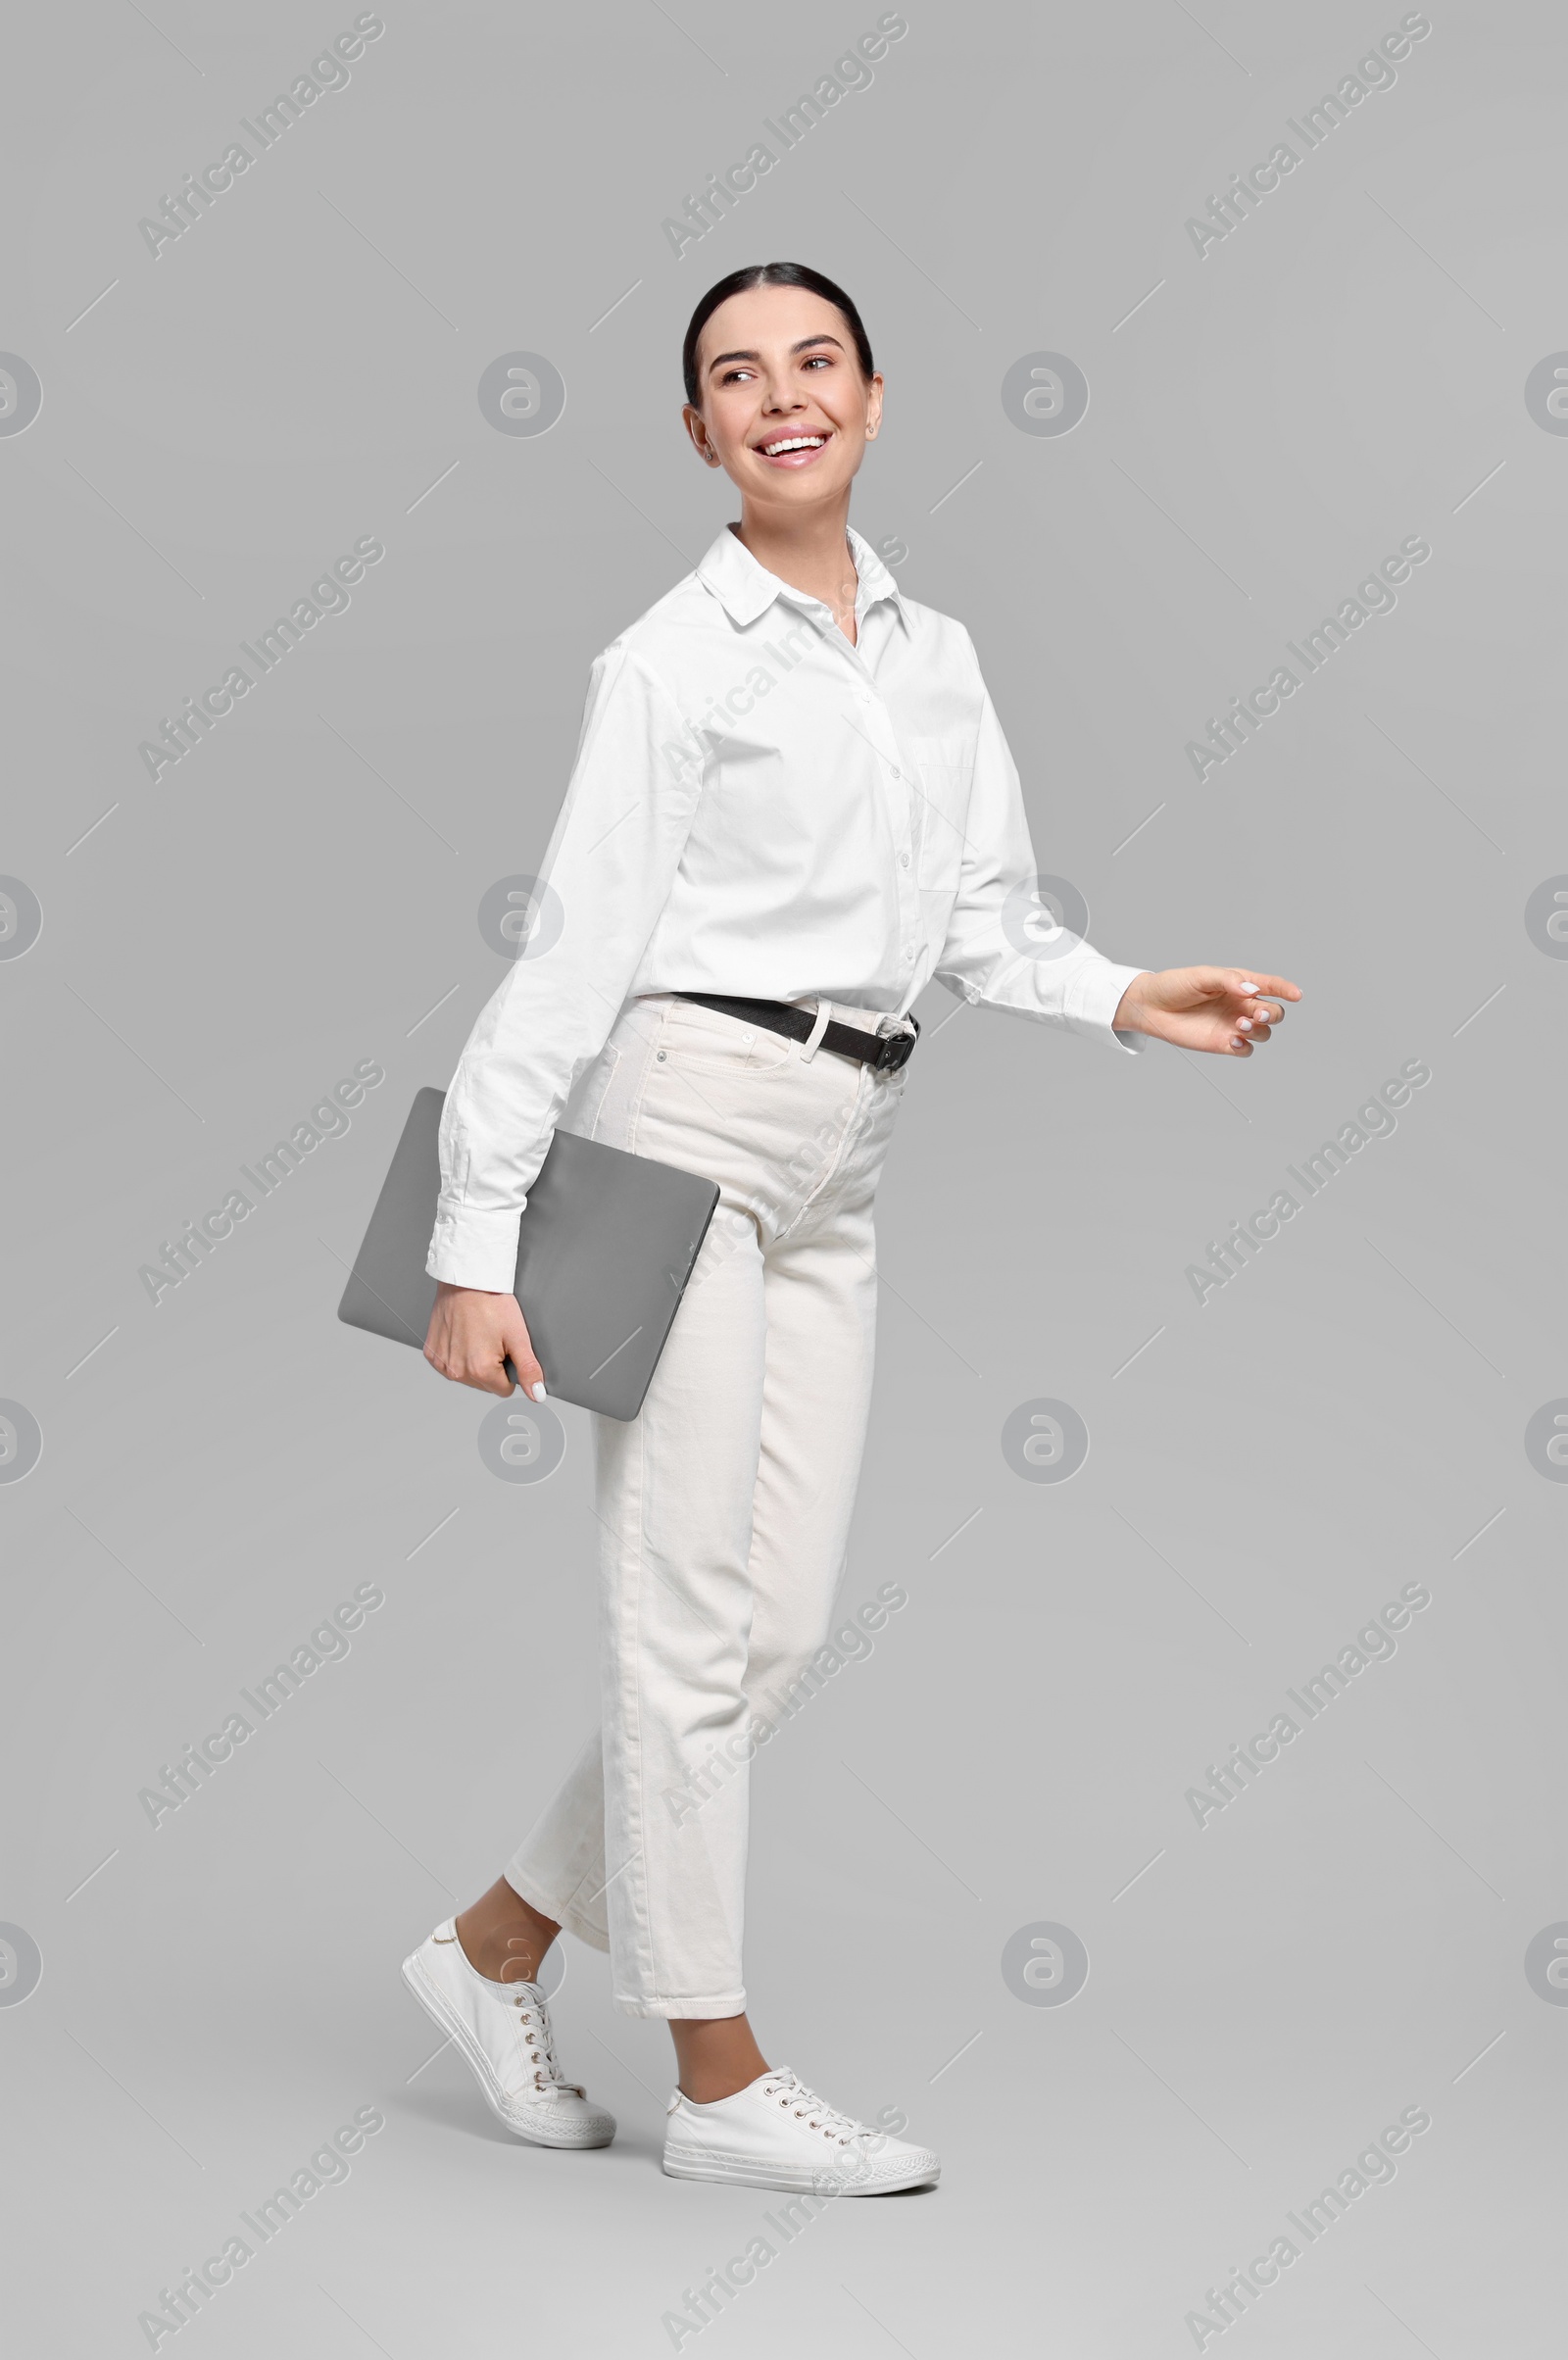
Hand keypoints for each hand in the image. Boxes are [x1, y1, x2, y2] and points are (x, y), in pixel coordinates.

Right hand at [423, 1282, 543, 1398]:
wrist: (466, 1279)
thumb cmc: (491, 1302)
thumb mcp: (518, 1336)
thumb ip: (529, 1369)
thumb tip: (537, 1395)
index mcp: (479, 1370)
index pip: (504, 1389)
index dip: (509, 1369)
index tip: (505, 1348)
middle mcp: (457, 1371)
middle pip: (485, 1385)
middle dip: (491, 1367)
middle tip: (492, 1338)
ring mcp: (441, 1363)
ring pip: (467, 1376)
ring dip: (474, 1361)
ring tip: (477, 1334)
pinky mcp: (431, 1353)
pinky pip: (450, 1364)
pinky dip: (458, 1354)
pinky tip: (463, 1334)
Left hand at [1112, 966, 1300, 1055]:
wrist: (1151, 1007)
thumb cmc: (1176, 985)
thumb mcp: (1202, 976)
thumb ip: (1229, 981)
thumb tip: (1253, 990)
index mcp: (1240, 984)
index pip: (1271, 986)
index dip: (1286, 989)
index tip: (1297, 995)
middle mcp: (1241, 1005)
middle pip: (1273, 1013)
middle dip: (1272, 1014)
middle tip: (1255, 1014)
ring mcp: (1233, 1025)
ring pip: (1263, 1032)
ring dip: (1258, 1030)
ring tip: (1238, 1024)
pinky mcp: (1222, 1043)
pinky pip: (1245, 1050)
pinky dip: (1245, 1047)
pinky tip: (1233, 1041)